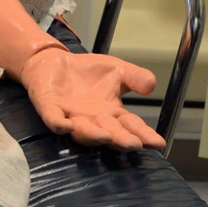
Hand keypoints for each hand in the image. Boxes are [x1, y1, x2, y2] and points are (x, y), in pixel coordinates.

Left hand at [17, 46, 165, 150]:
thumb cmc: (89, 72)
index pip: (131, 126)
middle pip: (110, 133)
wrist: (55, 61)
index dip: (144, 135)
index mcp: (112, 113)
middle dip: (121, 140)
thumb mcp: (118, 69)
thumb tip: (152, 84)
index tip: (158, 143)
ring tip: (106, 137)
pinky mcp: (50, 107)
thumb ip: (135, 77)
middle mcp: (93, 120)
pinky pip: (54, 119)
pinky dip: (59, 124)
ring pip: (83, 131)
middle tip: (134, 145)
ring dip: (93, 135)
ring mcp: (71, 116)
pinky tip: (66, 126)